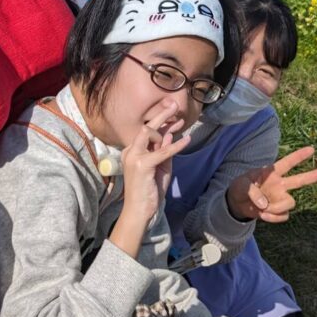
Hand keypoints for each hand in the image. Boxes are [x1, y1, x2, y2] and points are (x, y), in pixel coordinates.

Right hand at [110, 101, 188, 257]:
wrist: (140, 211)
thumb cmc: (149, 190)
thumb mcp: (160, 167)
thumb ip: (163, 151)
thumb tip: (169, 135)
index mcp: (132, 151)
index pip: (146, 131)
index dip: (161, 122)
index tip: (175, 117)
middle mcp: (130, 151)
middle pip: (145, 126)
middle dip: (161, 114)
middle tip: (174, 104)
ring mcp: (134, 157)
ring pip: (148, 132)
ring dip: (164, 128)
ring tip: (180, 123)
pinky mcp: (142, 165)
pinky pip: (162, 151)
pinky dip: (175, 145)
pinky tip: (186, 140)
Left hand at [226, 146, 316, 223]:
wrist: (237, 204)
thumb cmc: (240, 188)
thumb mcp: (241, 185)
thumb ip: (252, 191)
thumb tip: (265, 205)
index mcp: (272, 173)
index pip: (287, 163)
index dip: (298, 156)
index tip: (311, 149)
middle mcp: (280, 184)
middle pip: (301, 180)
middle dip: (316, 176)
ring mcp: (281, 198)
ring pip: (290, 203)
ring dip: (276, 207)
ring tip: (262, 207)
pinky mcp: (279, 211)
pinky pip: (284, 216)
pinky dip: (273, 218)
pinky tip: (263, 214)